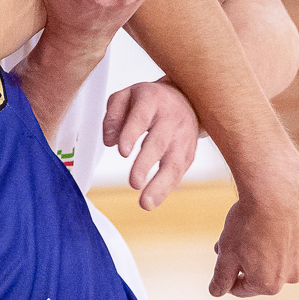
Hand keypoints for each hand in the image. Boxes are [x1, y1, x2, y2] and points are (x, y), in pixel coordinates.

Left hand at [103, 79, 199, 209]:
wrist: (187, 99)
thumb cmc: (150, 99)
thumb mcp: (126, 95)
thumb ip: (113, 115)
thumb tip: (109, 141)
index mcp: (152, 100)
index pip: (141, 117)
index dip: (132, 134)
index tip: (122, 152)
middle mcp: (170, 120)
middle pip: (158, 143)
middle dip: (146, 164)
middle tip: (133, 183)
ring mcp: (183, 138)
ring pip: (174, 163)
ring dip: (160, 185)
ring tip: (145, 203)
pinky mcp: (189, 154)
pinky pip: (179, 173)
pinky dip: (167, 188)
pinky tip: (154, 200)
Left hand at [210, 160, 298, 296]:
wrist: (275, 191)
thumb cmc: (247, 222)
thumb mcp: (226, 251)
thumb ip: (222, 277)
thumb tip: (216, 293)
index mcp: (268, 284)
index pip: (242, 288)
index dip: (228, 275)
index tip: (223, 259)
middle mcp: (292, 277)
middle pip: (264, 272)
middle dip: (248, 259)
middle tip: (235, 238)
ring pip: (284, 256)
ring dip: (270, 247)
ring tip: (255, 225)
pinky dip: (291, 234)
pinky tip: (280, 218)